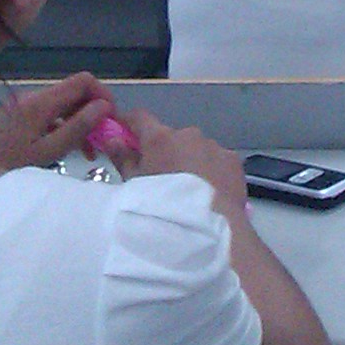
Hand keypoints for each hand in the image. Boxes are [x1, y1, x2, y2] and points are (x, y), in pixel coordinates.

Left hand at [0, 74, 115, 171]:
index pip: (83, 81)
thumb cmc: (10, 166)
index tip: (111, 119)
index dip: (103, 95)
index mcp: (40, 102)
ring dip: (81, 122)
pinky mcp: (21, 116)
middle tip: (103, 138)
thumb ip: (76, 128)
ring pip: (65, 105)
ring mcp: (26, 105)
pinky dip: (65, 126)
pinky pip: (52, 115)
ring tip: (90, 150)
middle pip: (75, 93)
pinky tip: (70, 148)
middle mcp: (34, 97)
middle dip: (93, 112)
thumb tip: (103, 107)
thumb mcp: (47, 152)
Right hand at [125, 111, 247, 215]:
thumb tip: (112, 139)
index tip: (123, 133)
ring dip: (189, 162)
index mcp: (160, 138)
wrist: (205, 227)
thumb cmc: (162, 206)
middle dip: (164, 152)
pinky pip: (216, 161)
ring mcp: (214, 146)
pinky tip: (208, 192)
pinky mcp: (233, 160)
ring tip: (188, 191)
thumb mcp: (133, 186)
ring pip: (195, 149)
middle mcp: (189, 135)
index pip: (139, 117)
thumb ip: (123, 158)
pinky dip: (211, 171)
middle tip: (160, 178)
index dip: (129, 123)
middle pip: (170, 137)